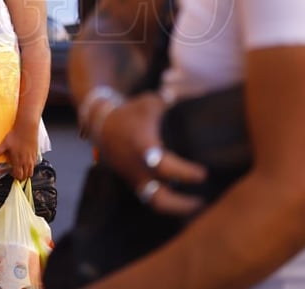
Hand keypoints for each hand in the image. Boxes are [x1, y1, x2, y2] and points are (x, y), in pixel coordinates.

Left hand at [0, 120, 38, 180]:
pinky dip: (31, 166)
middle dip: (20, 176)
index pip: (18, 175)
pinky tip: (26, 161)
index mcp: (17, 160)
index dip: (14, 176)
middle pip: (25, 175)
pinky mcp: (35, 154)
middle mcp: (25, 161)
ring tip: (21, 168)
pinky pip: (35, 165)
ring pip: (31, 172)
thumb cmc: (15, 135)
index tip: (11, 172)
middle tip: (16, 171)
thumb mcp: (4, 144)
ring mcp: (31, 158)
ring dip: (26, 172)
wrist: (27, 128)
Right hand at [96, 91, 207, 215]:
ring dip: (173, 206)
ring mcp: (132, 175)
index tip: (204, 174)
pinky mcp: (130, 178)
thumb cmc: (130, 112)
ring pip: (153, 200)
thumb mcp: (150, 103)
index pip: (166, 168)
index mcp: (143, 148)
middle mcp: (137, 167)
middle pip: (158, 197)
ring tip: (193, 204)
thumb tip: (188, 98)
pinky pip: (148, 194)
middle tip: (200, 202)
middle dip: (180, 204)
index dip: (186, 174)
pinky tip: (180, 197)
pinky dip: (164, 197)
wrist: (100, 122)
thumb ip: (170, 102)